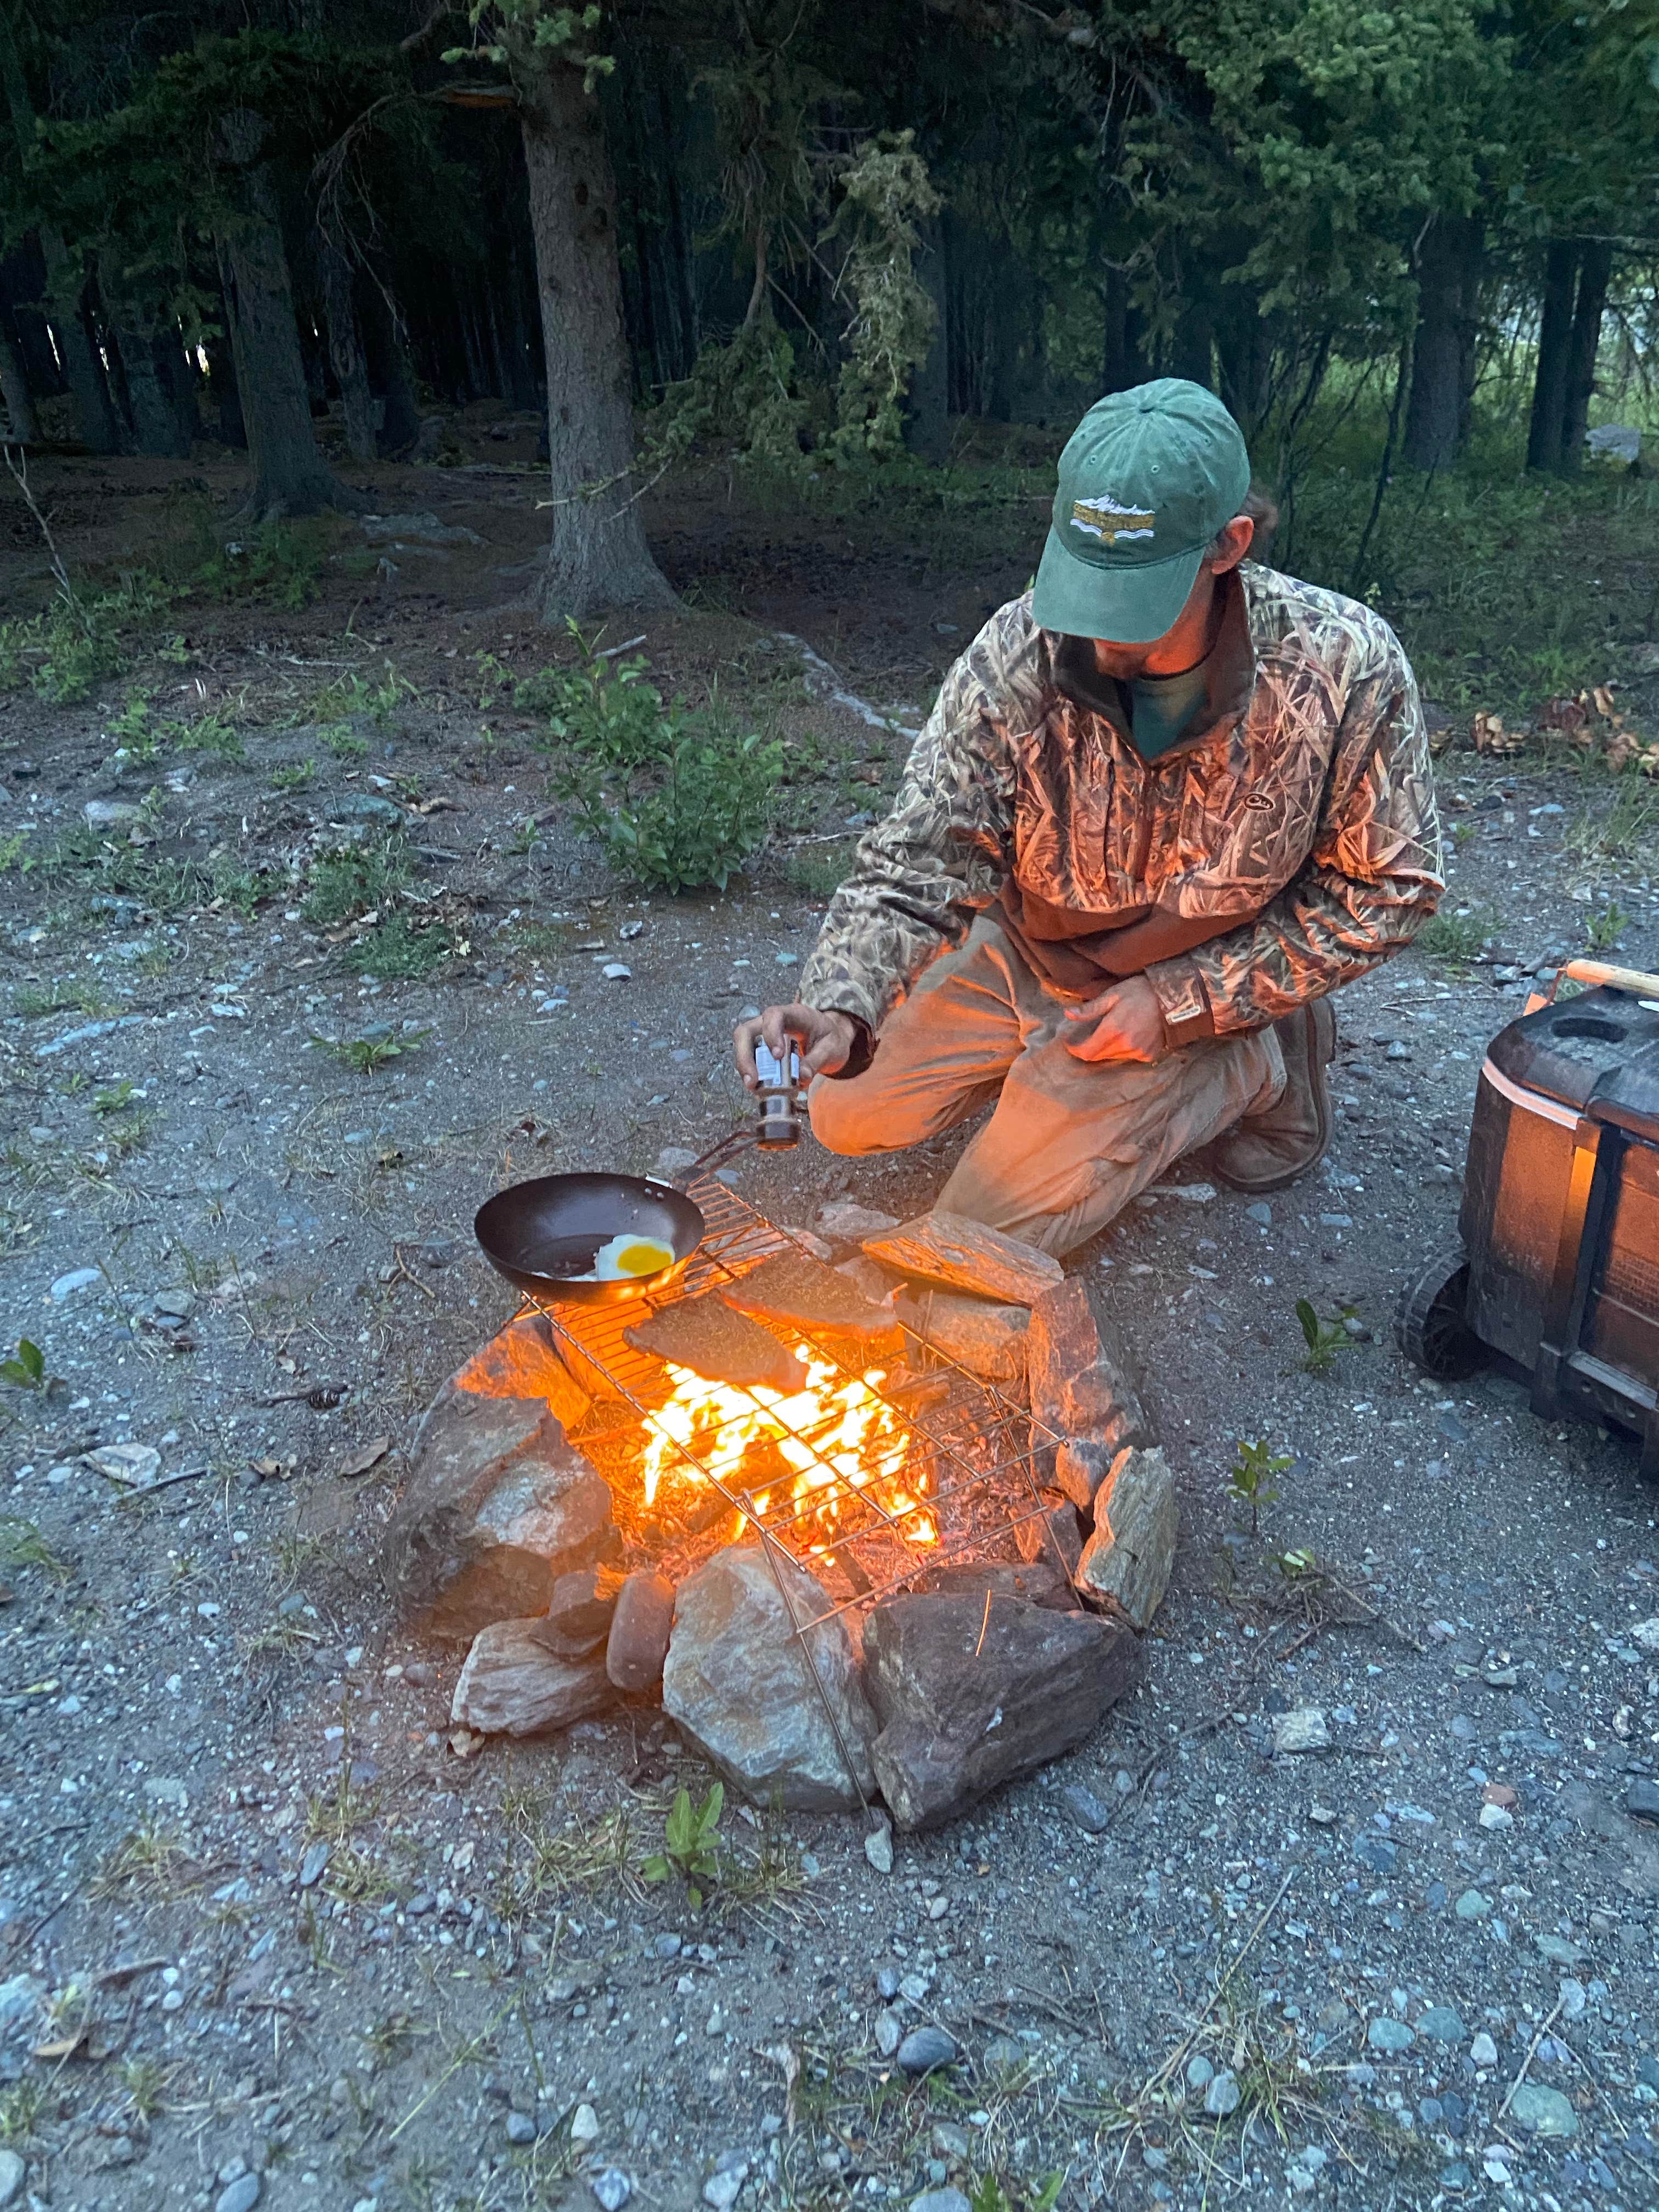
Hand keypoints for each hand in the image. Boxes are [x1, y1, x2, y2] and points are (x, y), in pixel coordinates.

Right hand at [734, 1003, 857, 1086]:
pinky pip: (750, 1059)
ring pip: (743, 1045)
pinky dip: (752, 1073)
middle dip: (745, 1057)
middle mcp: (773, 1021)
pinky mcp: (763, 1048)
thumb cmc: (831, 1038)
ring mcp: (764, 1034)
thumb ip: (817, 1061)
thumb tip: (801, 1077)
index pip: (774, 1015)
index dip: (771, 1034)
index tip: (778, 1056)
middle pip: (746, 1031)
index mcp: (794, 1014)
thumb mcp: (833, 1048)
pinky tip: (760, 1087)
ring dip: (745, 1067)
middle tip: (753, 1081)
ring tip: (754, 1088)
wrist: (831, 1039)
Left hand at [1061, 974, 1167, 1063]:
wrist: (1174, 998)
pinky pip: (1130, 1056)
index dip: (1075, 1049)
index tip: (1070, 1043)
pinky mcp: (1149, 1055)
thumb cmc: (1141, 991)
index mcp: (1113, 1030)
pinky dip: (1125, 1049)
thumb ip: (1090, 1009)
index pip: (1086, 1051)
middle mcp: (1125, 1045)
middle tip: (1088, 1035)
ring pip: (1113, 1057)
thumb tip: (1068, 1014)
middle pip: (1098, 1056)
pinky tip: (1129, 1035)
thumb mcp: (1113, 995)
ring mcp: (1139, 1052)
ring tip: (1111, 1032)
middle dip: (1090, 1048)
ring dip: (1107, 1048)